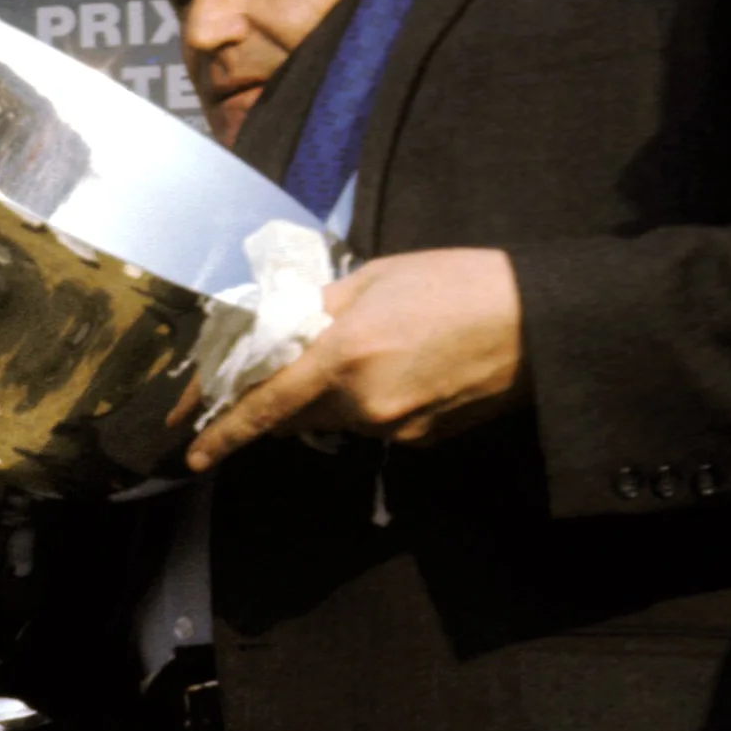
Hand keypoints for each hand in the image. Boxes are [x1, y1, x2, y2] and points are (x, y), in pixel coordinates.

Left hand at [185, 249, 522, 469]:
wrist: (539, 324)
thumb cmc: (456, 284)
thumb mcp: (374, 279)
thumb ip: (318, 309)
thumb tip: (275, 329)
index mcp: (343, 355)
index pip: (265, 404)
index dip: (224, 430)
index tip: (191, 451)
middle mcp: (363, 403)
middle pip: (293, 415)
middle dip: (277, 397)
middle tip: (276, 368)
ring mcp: (394, 429)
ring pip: (332, 421)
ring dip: (325, 396)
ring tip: (361, 350)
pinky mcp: (421, 441)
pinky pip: (372, 425)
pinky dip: (366, 402)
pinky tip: (399, 367)